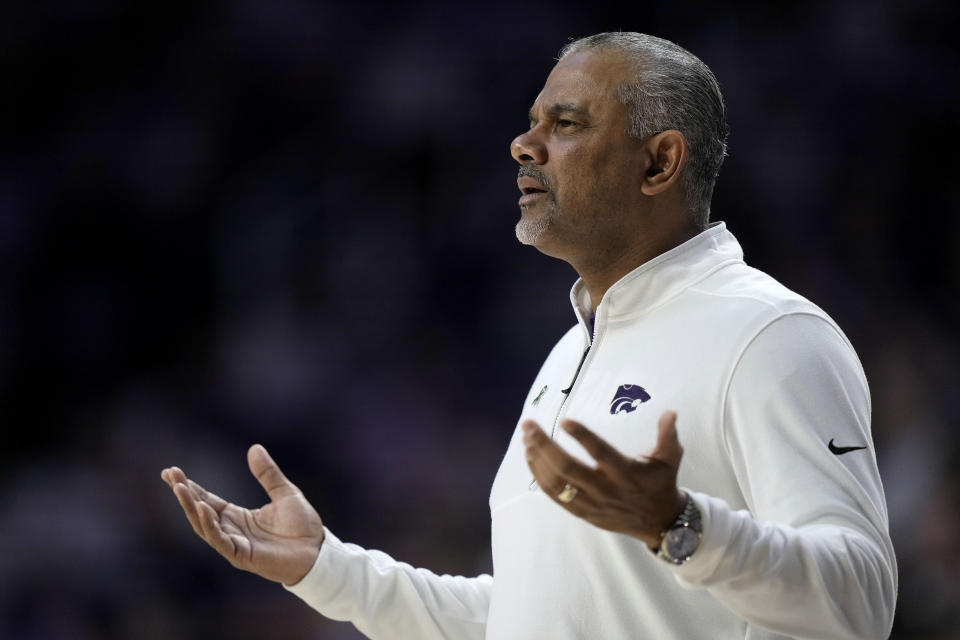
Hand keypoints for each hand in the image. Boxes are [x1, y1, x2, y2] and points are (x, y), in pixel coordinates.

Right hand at [160, 444, 324, 585]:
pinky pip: (220, 540)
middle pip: (200, 511)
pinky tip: (203, 508)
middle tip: (170, 475)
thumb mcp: (285, 492)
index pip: (207, 500)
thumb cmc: (302, 526)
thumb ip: (268, 474)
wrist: (318, 551)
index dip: (190, 487)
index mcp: (237, 516)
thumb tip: (254, 448)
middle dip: (184, 494)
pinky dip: (210, 525)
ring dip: (191, 508)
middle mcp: (231, 530)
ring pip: (205, 526)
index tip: (172, 472)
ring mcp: (235, 544)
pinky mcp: (242, 556)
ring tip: (180, 488)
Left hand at [522, 411, 685, 548]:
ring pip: (557, 483)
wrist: (660, 524)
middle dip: (544, 445)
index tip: (565, 421)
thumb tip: (670, 412)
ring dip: (537, 460)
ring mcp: (591, 503)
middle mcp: (605, 489)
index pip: (601, 453)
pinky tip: (530, 458)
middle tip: (528, 425)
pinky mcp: (583, 513)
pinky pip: (555, 496)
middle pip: (568, 468)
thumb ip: (667, 436)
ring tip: (526, 438)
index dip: (583, 437)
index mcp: (625, 472)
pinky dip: (539, 477)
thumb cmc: (661, 484)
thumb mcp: (670, 459)